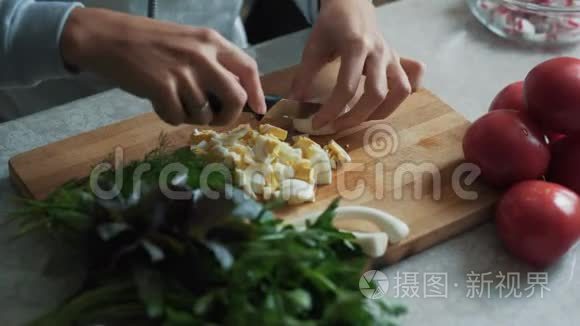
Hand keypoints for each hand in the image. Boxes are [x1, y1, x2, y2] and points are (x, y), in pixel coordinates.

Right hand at [61, 8, 265, 125]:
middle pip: (235, 98)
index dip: (257, 93)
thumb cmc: (147, 41)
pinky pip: (178, 118)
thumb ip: (212, 63)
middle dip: (228, 116)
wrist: (106, 38)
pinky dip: (170, 117)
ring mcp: (183, 72)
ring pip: (204, 113)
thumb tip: (234, 94)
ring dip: (191, 117)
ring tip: (175, 102)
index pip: (248, 68)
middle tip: (215, 119)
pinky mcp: (163, 88)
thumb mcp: (188, 42)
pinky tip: (159, 103)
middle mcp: (202, 55)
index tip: (257, 109)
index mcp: (211, 41)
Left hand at [291, 0, 424, 129]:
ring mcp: (392, 57)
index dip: (332, 110)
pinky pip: (411, 81)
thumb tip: (295, 103)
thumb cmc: (332, 25)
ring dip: (382, 112)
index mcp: (355, 46)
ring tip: (361, 119)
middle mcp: (379, 52)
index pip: (347, 87)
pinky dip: (402, 97)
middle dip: (356, 117)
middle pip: (376, 94)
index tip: (318, 123)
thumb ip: (304, 75)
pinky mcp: (399, 60)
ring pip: (400, 91)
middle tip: (336, 125)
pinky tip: (387, 103)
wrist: (352, 4)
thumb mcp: (314, 46)